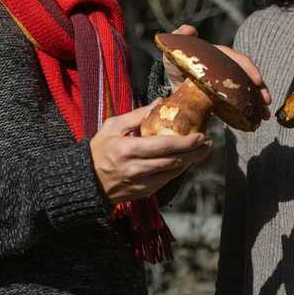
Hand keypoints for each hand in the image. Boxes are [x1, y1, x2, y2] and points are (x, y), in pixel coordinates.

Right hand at [90, 102, 212, 203]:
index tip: (201, 135)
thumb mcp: (113, 126)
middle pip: (174, 161)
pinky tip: (185, 161)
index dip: (186, 142)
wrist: (85, 180)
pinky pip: (166, 181)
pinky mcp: (142, 192)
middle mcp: (136, 168)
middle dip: (195, 152)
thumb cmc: (99, 149)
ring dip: (190, 162)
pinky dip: (177, 170)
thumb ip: (138, 114)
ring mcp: (140, 183)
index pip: (164, 146)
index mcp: (128, 149)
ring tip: (201, 151)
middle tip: (208, 143)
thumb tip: (161, 101)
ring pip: (173, 173)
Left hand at [162, 24, 272, 119]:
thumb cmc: (175, 60)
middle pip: (246, 76)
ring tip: (264, 115)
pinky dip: (247, 112)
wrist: (170, 80)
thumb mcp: (175, 47)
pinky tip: (255, 122)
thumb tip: (189, 29)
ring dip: (258, 101)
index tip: (258, 80)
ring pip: (246, 90)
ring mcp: (226, 83)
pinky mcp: (222, 98)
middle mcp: (226, 68)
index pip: (236, 59)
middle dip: (259, 88)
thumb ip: (180, 37)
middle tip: (266, 100)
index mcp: (218, 55)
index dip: (248, 69)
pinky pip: (238, 104)